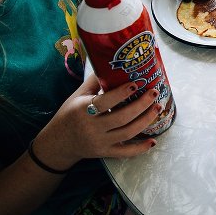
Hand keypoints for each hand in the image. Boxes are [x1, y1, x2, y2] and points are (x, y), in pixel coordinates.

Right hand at [36, 75, 160, 169]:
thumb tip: (111, 62)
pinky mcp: (105, 153)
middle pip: (121, 117)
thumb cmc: (69, 114)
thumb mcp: (77, 96)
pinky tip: (153, 141)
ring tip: (157, 108)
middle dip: (141, 105)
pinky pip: (125, 153)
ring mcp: (99, 142)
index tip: (136, 84)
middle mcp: (91, 127)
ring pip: (127, 133)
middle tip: (155, 93)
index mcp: (82, 110)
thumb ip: (95, 82)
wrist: (58, 143)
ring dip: (145, 121)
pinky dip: (140, 149)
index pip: (105, 101)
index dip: (121, 93)